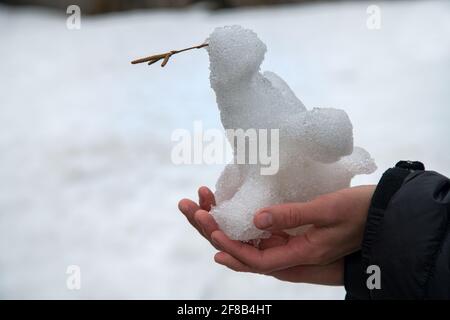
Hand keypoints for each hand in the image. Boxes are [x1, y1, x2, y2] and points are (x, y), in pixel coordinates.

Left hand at [209, 186, 374, 278]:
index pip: (257, 259)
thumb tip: (257, 217)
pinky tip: (230, 213)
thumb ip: (293, 215)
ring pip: (252, 243)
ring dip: (226, 228)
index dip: (231, 246)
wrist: (382, 212)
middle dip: (217, 234)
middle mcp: (294, 253)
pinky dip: (242, 225)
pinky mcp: (295, 233)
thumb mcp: (328, 210)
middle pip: (247, 253)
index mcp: (302, 254)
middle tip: (192, 211)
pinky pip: (262, 236)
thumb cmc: (359, 210)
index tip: (210, 228)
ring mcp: (293, 244)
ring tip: (203, 208)